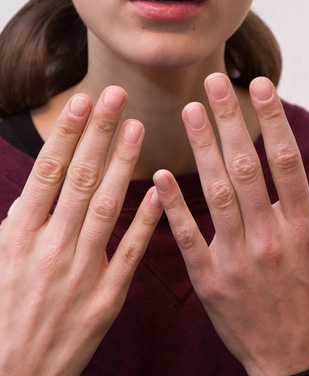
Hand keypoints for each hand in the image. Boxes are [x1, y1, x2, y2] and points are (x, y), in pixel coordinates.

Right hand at [0, 87, 161, 375]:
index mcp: (19, 234)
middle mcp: (50, 247)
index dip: (69, 132)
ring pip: (107, 206)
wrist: (13, 374)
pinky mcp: (106, 297)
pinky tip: (158, 191)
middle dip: (99, 133)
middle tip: (117, 96)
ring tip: (138, 127)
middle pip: (80, 177)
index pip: (49, 170)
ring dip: (124, 164)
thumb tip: (36, 186)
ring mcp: (80, 272)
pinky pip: (129, 252)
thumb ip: (18, 220)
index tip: (84, 100)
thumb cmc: (2, 310)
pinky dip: (144, 221)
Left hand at [153, 74, 308, 375]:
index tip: (258, 84)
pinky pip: (190, 236)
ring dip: (203, 148)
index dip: (271, 119)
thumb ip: (299, 204)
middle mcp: (272, 235)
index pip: (285, 160)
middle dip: (230, 120)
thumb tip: (283, 160)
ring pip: (218, 192)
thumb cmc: (308, 296)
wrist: (294, 356)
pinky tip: (162, 175)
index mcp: (303, 225)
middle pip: (248, 166)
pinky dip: (175, 205)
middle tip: (212, 82)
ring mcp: (239, 258)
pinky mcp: (211, 278)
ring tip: (190, 111)